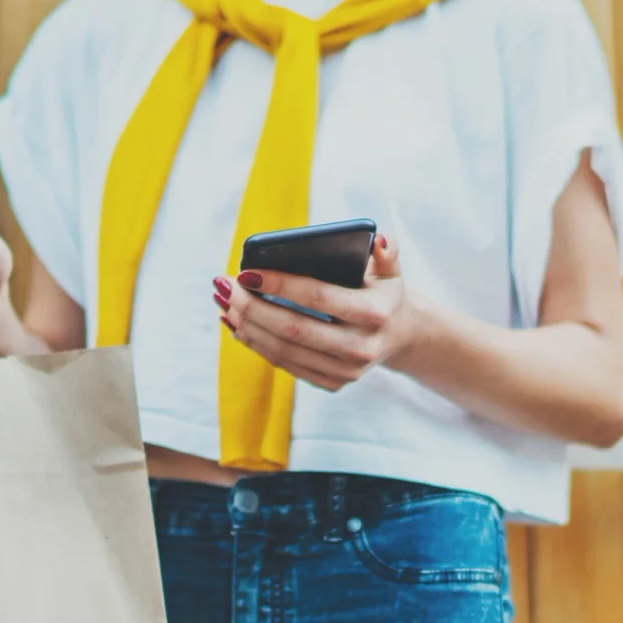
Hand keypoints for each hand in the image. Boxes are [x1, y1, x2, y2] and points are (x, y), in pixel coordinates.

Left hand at [215, 232, 414, 390]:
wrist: (399, 334)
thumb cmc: (382, 291)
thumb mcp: (391, 268)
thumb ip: (387, 250)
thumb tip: (375, 239)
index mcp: (374, 313)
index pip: (317, 297)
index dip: (279, 285)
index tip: (246, 272)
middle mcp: (361, 347)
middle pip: (292, 329)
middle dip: (251, 307)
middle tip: (224, 286)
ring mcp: (345, 371)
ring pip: (283, 350)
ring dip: (246, 326)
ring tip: (224, 302)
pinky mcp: (331, 383)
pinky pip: (284, 364)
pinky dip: (255, 343)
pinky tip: (235, 324)